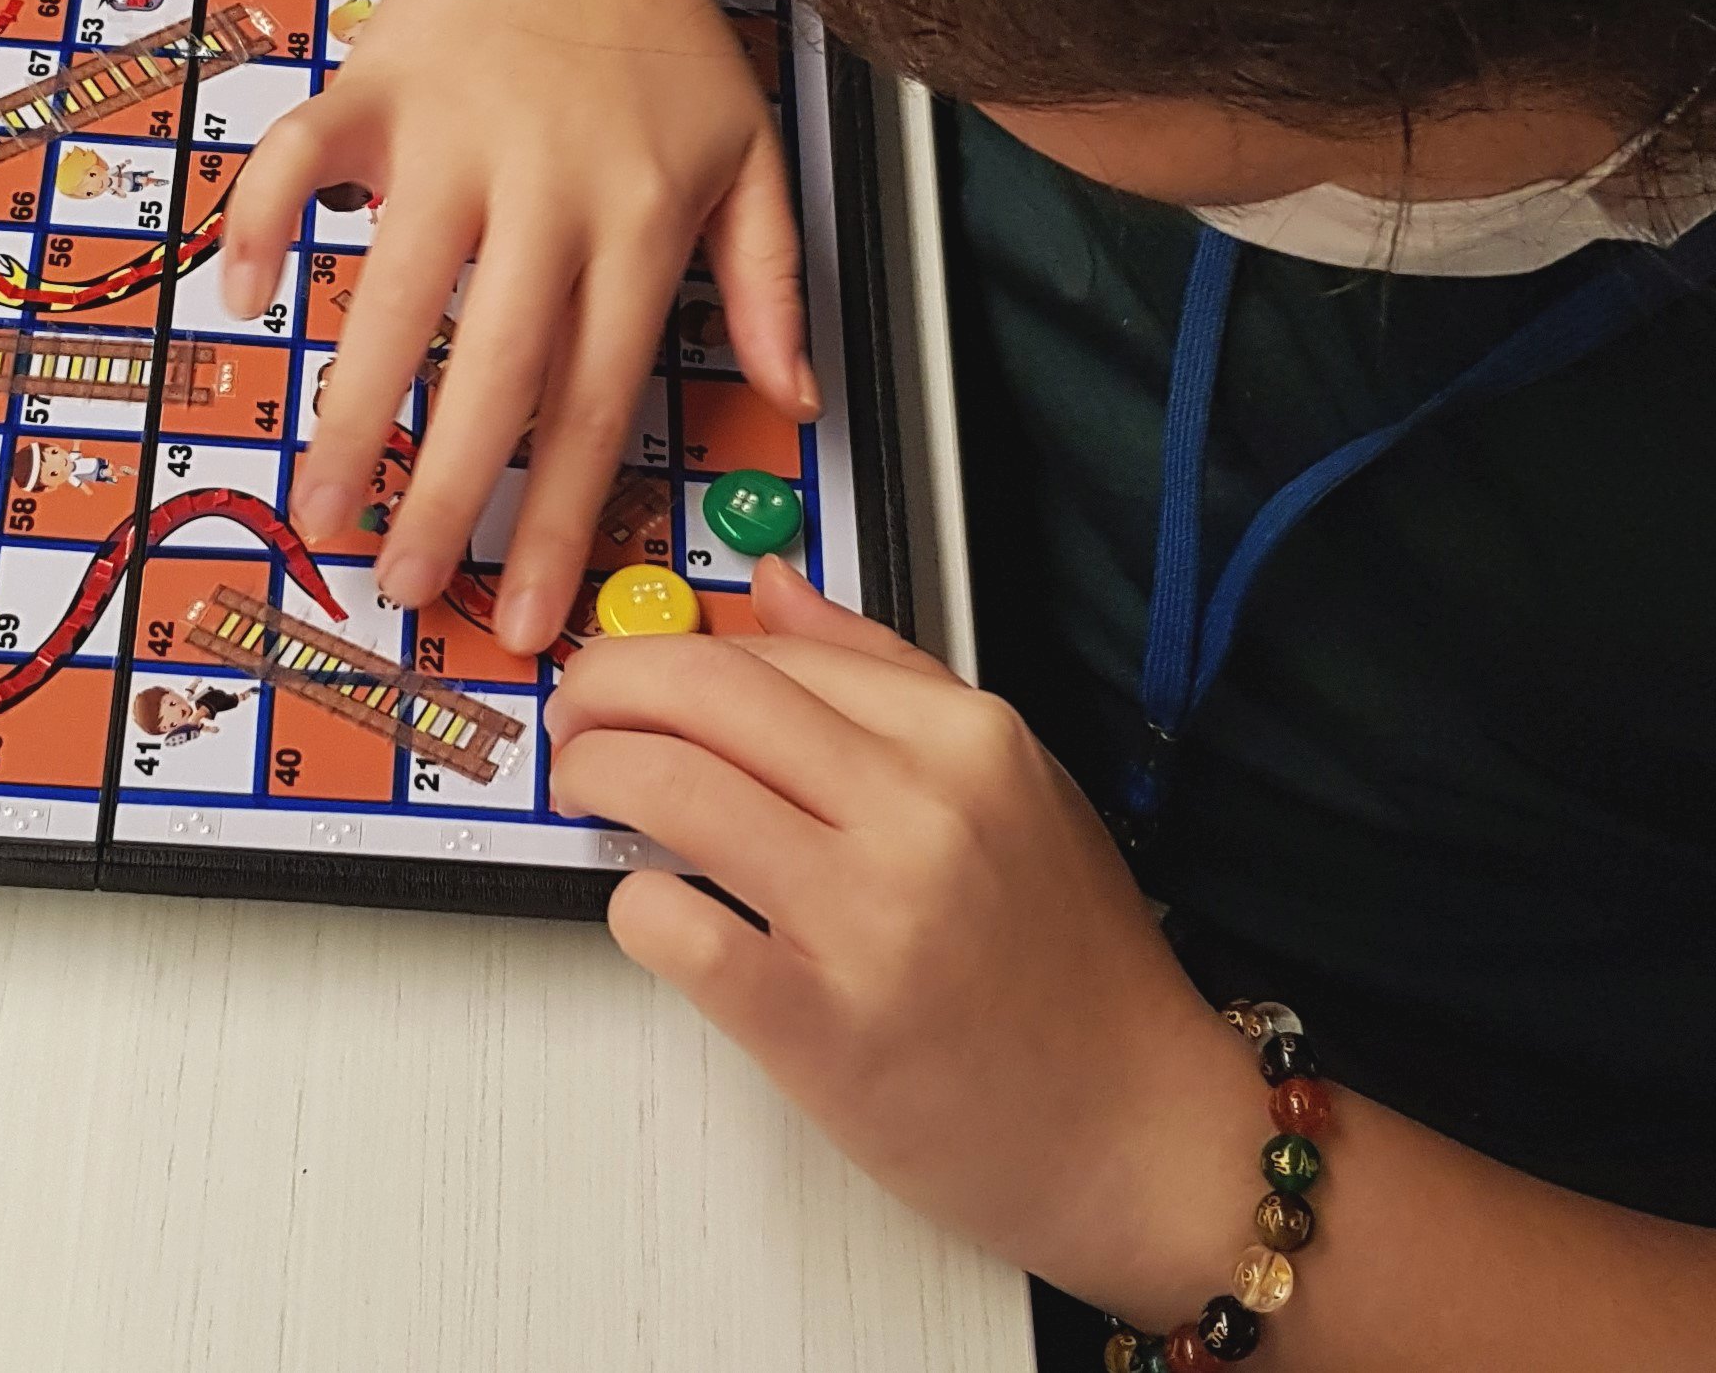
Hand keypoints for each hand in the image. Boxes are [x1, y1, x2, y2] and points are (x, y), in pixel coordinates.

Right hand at [219, 0, 816, 649]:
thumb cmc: (664, 34)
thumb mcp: (752, 154)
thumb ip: (771, 282)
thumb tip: (798, 397)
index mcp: (639, 220)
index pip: (600, 398)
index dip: (564, 515)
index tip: (531, 607)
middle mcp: (546, 188)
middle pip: (497, 369)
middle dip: (450, 493)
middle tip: (408, 586)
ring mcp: (453, 136)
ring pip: (395, 291)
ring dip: (350, 406)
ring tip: (318, 502)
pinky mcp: (375, 86)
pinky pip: (300, 159)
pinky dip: (262, 220)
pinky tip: (242, 298)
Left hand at [546, 558, 1270, 1322]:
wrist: (1137, 1127)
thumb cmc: (1075, 968)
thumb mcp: (1016, 784)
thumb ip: (889, 677)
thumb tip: (776, 590)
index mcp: (967, 740)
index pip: (771, 650)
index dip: (672, 653)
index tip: (635, 676)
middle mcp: (920, 810)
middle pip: (705, 695)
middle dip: (605, 691)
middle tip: (578, 721)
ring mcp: (869, 916)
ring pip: (671, 788)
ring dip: (597, 778)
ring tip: (590, 795)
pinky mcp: (821, 1024)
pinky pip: (675, 929)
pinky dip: (635, 907)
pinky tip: (651, 908)